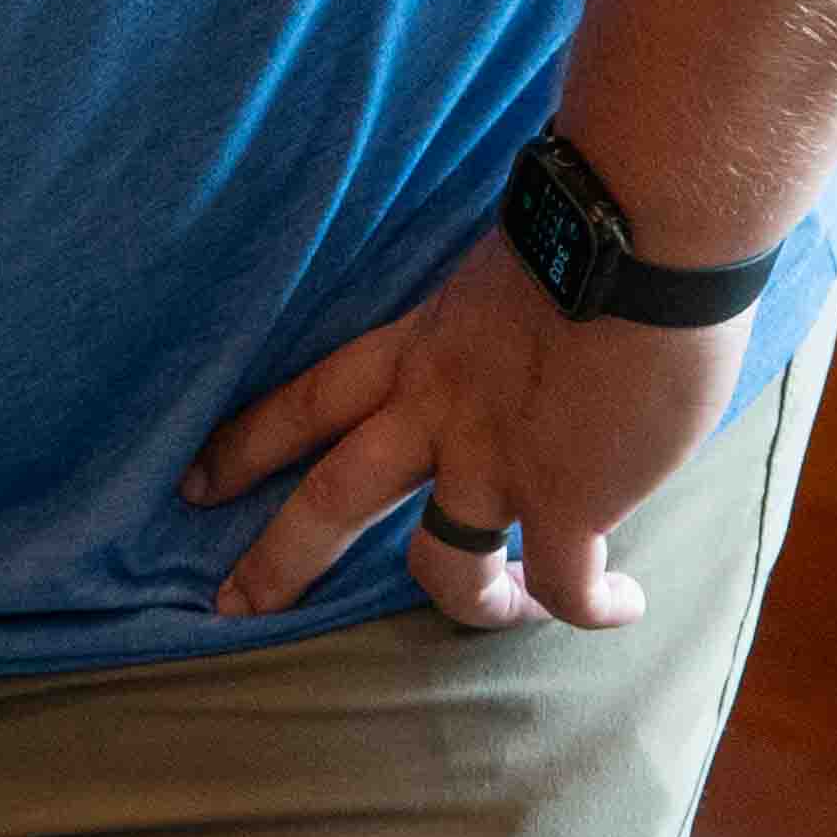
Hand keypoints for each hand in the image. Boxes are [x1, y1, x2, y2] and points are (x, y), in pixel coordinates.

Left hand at [185, 233, 754, 635]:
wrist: (640, 231)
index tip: (196, 482)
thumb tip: (539, 336)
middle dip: (277, 560)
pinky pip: (567, 585)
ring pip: (445, 568)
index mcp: (420, 348)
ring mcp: (497, 463)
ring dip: (469, 607)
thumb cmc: (598, 221)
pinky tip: (620, 609)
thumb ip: (502, 319)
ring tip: (502, 615)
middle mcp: (440, 413)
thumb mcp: (511, 269)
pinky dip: (591, 608)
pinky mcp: (569, 500)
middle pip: (330, 497)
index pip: (309, 401)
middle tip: (233, 606)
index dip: (248, 444)